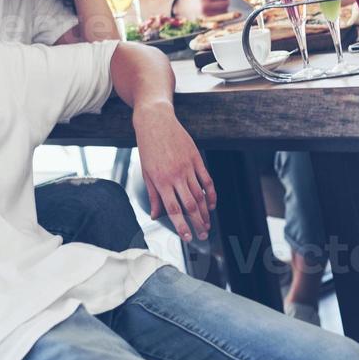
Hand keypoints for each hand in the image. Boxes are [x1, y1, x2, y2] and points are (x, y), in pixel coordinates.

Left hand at [133, 102, 214, 241]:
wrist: (155, 121)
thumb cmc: (148, 148)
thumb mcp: (146, 173)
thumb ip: (153, 196)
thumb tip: (154, 215)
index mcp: (161, 181)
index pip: (174, 210)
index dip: (182, 226)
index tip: (187, 238)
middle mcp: (176, 176)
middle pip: (190, 206)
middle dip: (198, 223)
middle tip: (203, 236)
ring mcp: (188, 167)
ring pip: (200, 195)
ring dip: (205, 212)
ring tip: (208, 224)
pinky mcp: (196, 158)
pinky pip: (207, 180)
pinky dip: (211, 194)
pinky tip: (212, 205)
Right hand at [175, 0, 230, 18]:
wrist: (185, 7)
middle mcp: (204, 5)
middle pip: (227, 3)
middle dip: (226, 1)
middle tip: (221, 0)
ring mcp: (205, 15)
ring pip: (225, 12)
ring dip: (224, 9)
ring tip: (217, 6)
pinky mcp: (206, 23)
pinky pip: (220, 21)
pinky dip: (222, 17)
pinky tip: (218, 14)